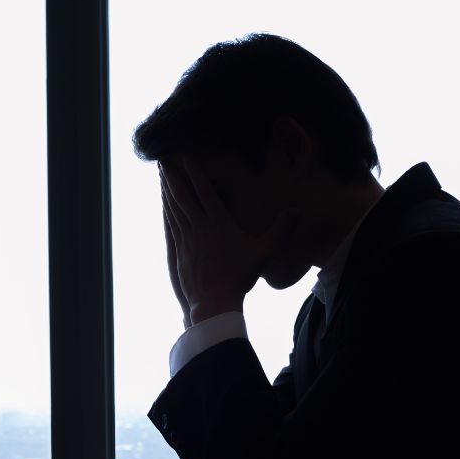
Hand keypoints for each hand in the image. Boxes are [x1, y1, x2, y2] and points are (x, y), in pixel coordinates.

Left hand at [160, 157, 294, 324]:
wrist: (215, 303)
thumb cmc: (241, 278)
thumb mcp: (264, 253)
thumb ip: (281, 231)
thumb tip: (298, 211)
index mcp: (219, 224)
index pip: (204, 191)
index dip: (194, 171)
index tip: (185, 155)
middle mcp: (200, 228)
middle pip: (183, 195)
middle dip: (173, 175)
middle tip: (164, 158)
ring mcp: (187, 239)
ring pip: (174, 208)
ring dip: (167, 189)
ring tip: (161, 173)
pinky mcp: (179, 251)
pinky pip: (171, 224)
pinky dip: (166, 209)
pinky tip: (163, 202)